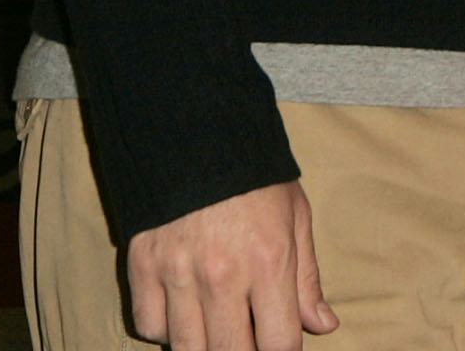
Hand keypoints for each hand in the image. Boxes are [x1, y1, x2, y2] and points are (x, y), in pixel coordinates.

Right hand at [124, 181, 337, 350]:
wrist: (196, 136)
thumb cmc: (256, 179)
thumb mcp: (296, 218)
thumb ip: (306, 280)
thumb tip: (323, 326)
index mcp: (269, 262)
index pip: (278, 345)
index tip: (279, 346)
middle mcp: (222, 276)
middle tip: (247, 338)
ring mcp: (177, 275)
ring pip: (186, 350)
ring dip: (205, 347)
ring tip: (219, 330)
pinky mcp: (141, 269)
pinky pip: (149, 327)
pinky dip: (166, 330)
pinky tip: (184, 313)